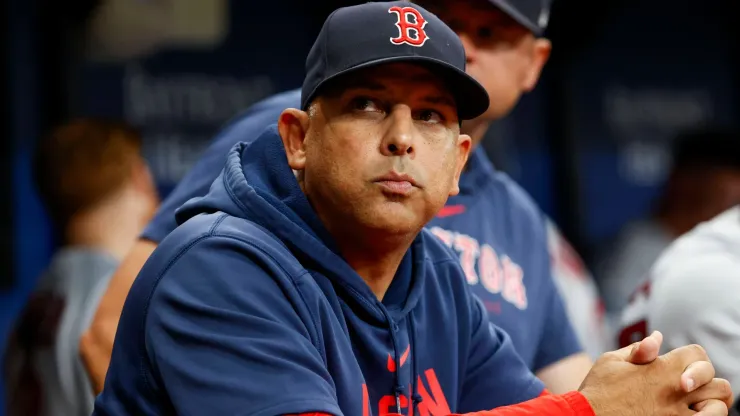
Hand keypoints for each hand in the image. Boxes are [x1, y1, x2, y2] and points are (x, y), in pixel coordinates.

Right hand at [578, 335, 732, 415]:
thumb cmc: (597, 390)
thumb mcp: (611, 361)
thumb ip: (638, 349)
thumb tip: (658, 337)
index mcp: (660, 368)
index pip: (697, 354)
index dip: (692, 358)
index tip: (680, 367)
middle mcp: (675, 389)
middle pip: (716, 380)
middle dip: (706, 381)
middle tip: (691, 388)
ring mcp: (677, 412)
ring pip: (720, 403)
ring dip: (712, 402)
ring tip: (698, 404)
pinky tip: (696, 415)